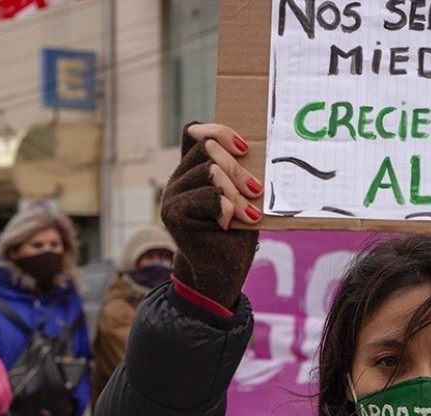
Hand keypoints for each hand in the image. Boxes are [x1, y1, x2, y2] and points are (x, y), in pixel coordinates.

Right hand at [160, 122, 263, 307]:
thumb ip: (239, 170)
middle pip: (207, 149)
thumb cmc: (238, 229)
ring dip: (237, 193)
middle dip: (238, 169)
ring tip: (250, 214)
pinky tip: (229, 224)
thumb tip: (259, 144)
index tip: (245, 149)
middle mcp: (178, 178)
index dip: (219, 132)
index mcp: (193, 169)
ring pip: (210, 173)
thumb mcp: (243, 193)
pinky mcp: (172, 214)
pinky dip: (226, 209)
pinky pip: (208, 197)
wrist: (224, 269)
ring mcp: (171, 195)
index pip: (196, 133)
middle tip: (257, 189)